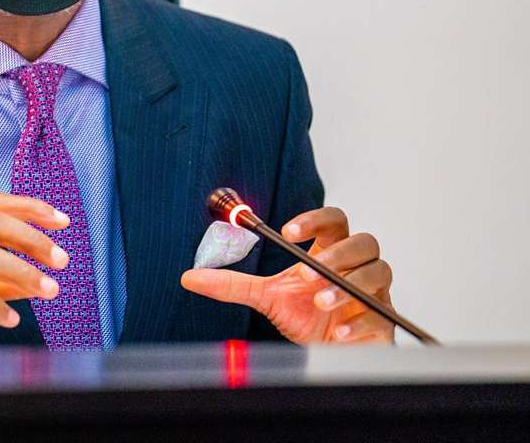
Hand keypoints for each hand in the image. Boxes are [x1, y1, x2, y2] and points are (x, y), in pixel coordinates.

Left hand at [180, 207, 395, 344]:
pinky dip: (359, 321)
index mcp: (330, 253)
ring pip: (377, 273)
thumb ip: (233, 284)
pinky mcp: (383, 323)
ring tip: (320, 302)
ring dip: (346, 286)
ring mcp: (374, 294)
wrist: (328, 353)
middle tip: (306, 272)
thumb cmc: (306, 317)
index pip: (334, 221)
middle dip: (335, 255)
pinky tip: (337, 332)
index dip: (315, 220)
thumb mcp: (266, 297)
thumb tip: (190, 276)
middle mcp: (356, 268)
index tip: (288, 231)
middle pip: (363, 242)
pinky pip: (381, 314)